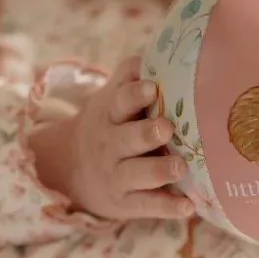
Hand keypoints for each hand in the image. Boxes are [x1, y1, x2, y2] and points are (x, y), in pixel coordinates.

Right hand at [32, 55, 193, 220]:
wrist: (70, 171)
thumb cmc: (109, 124)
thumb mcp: (110, 99)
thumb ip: (129, 77)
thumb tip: (158, 50)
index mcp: (110, 115)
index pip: (120, 102)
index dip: (134, 95)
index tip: (151, 88)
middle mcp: (112, 146)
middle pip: (128, 139)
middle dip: (147, 134)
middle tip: (166, 128)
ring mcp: (118, 176)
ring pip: (138, 175)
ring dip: (160, 170)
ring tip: (181, 167)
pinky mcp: (127, 203)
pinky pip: (147, 206)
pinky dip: (168, 207)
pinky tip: (188, 206)